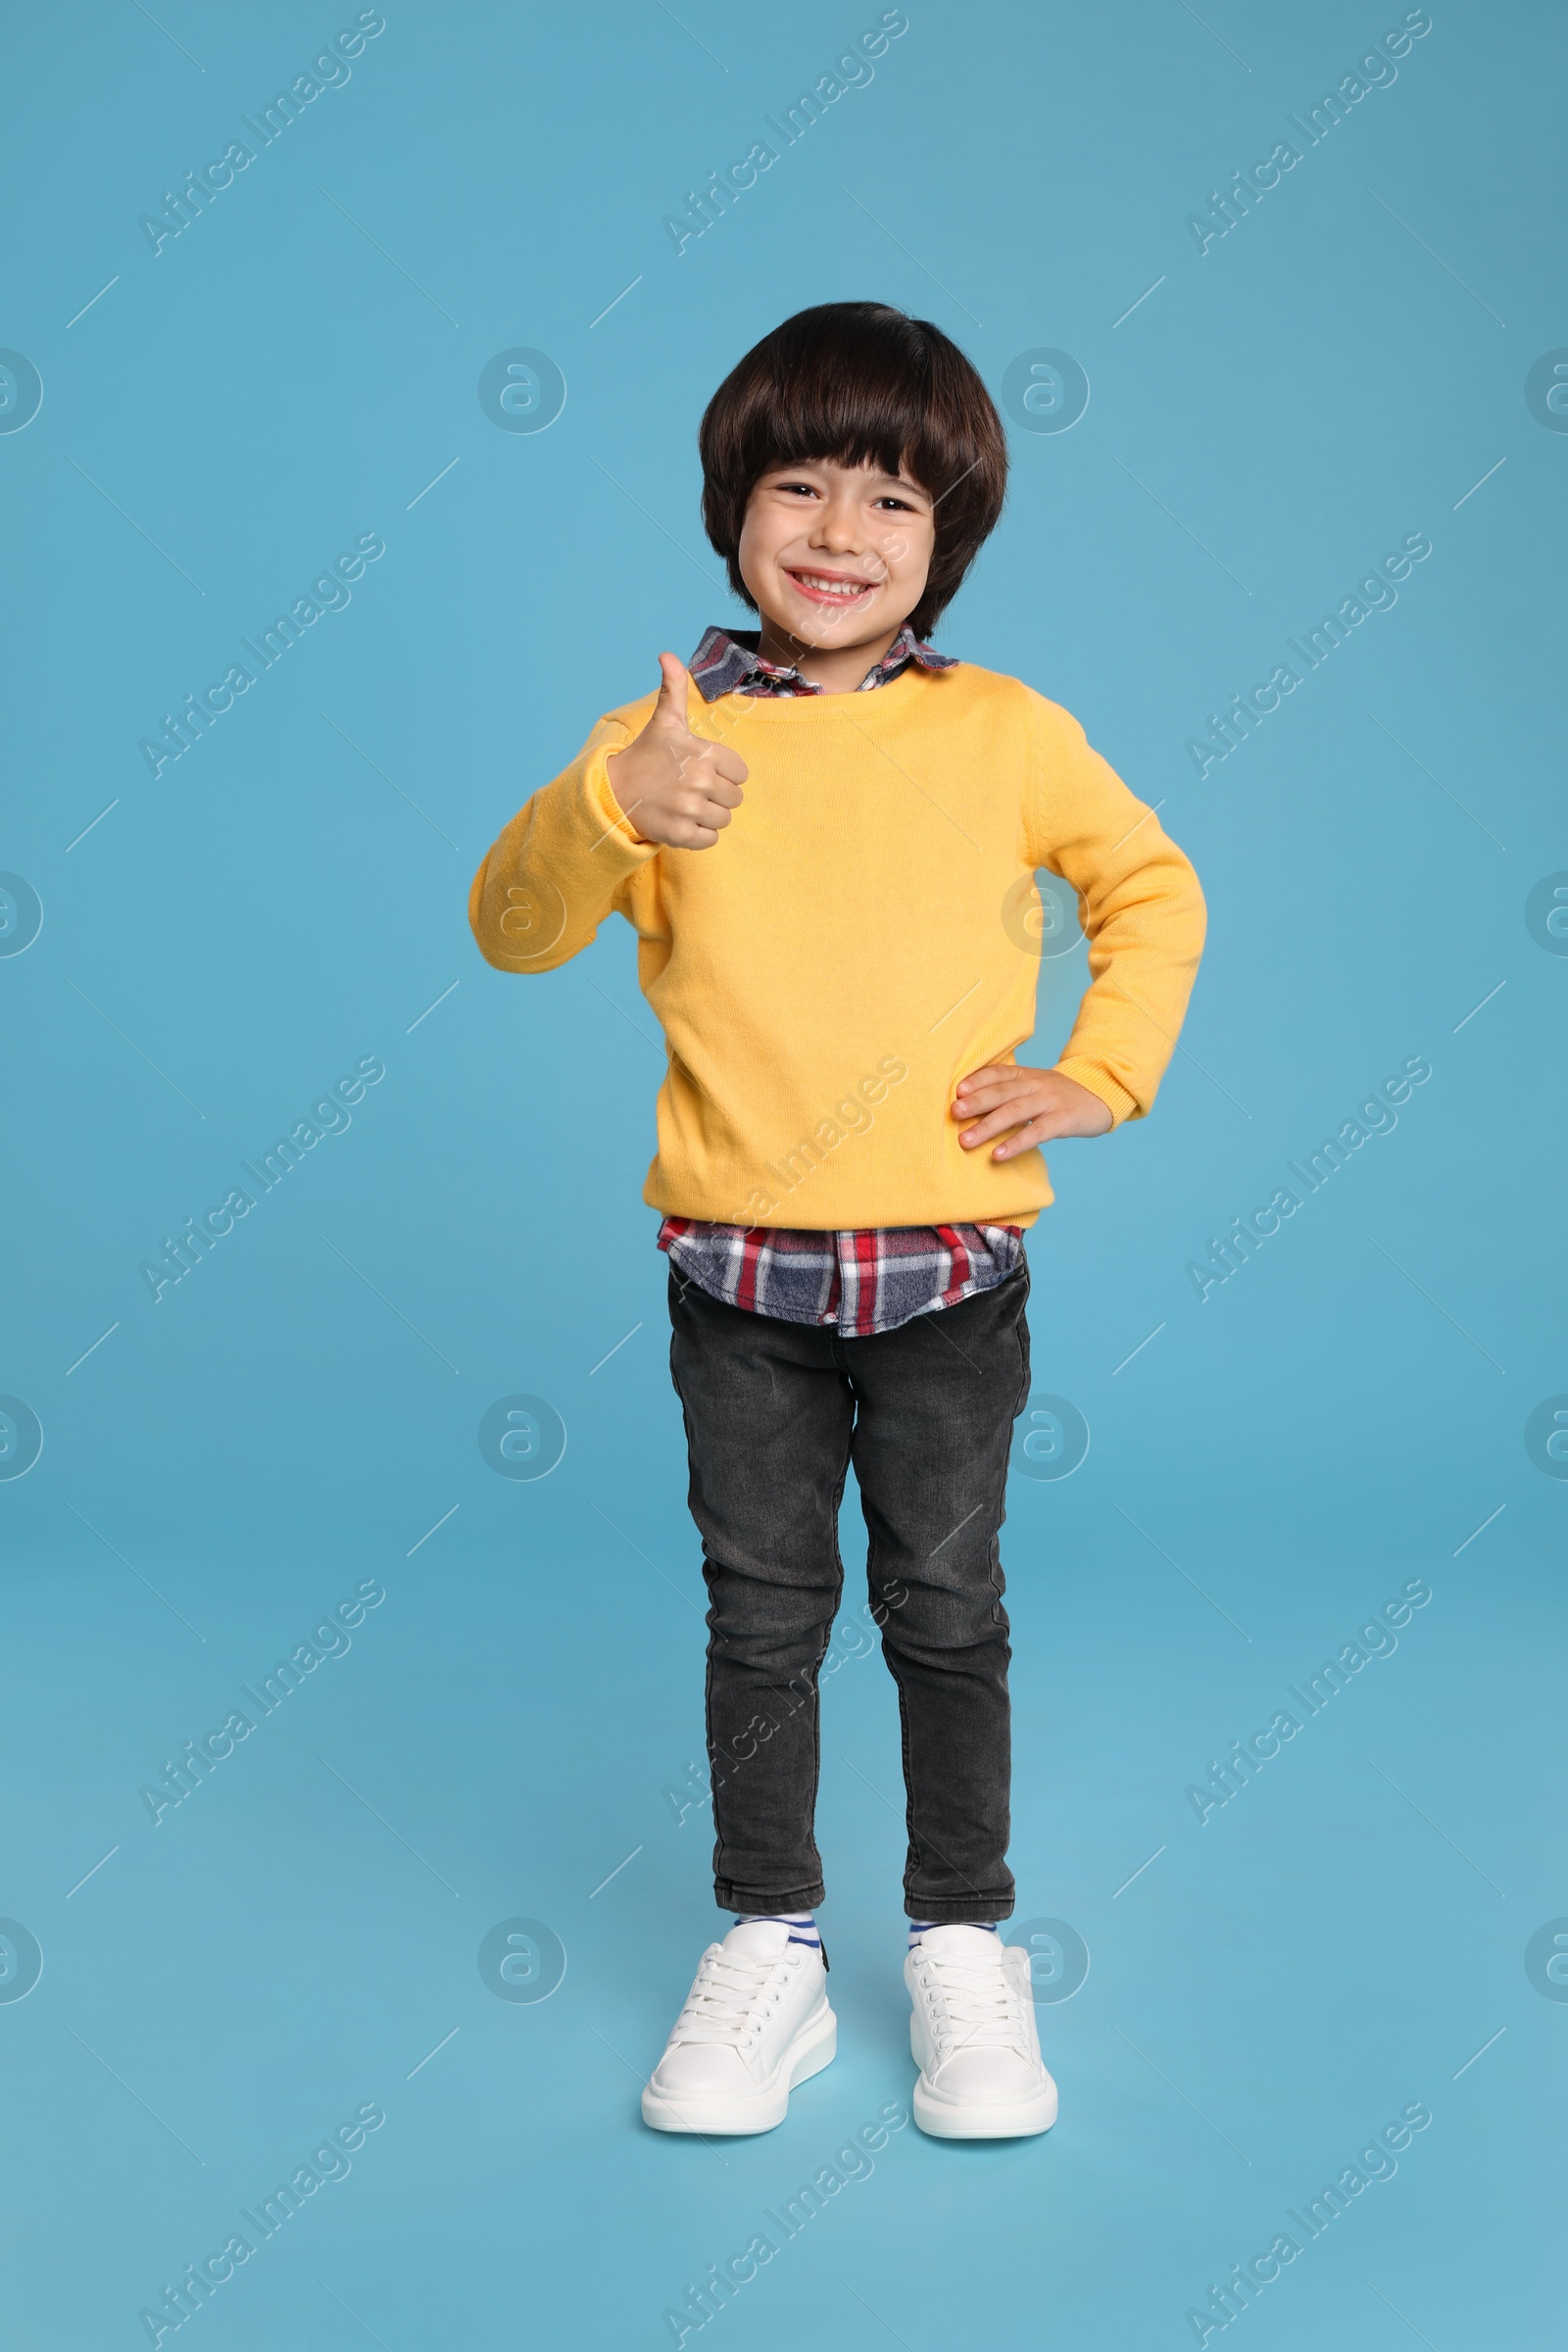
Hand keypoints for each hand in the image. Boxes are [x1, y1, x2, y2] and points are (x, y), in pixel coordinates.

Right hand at [605, 654, 747, 848]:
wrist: (614, 791)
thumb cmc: (647, 755)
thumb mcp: (665, 721)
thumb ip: (674, 688)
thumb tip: (667, 654)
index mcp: (704, 754)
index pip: (740, 773)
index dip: (724, 773)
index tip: (702, 770)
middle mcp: (699, 781)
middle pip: (734, 798)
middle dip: (716, 795)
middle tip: (690, 789)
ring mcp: (690, 809)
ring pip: (723, 819)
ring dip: (708, 815)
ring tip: (685, 804)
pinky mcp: (681, 834)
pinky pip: (710, 839)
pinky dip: (699, 834)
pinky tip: (681, 820)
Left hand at [953, 1064, 1112, 1159]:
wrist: (1101, 1096)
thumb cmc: (1058, 1096)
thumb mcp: (1035, 1086)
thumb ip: (1009, 1093)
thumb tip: (969, 1107)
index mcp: (1026, 1074)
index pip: (998, 1072)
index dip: (977, 1080)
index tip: (957, 1091)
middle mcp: (1035, 1084)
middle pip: (1002, 1091)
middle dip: (976, 1103)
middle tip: (954, 1113)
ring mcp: (1050, 1101)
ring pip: (1015, 1111)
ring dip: (988, 1126)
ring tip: (966, 1141)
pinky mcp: (1063, 1120)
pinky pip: (1036, 1132)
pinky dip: (1016, 1143)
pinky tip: (998, 1154)